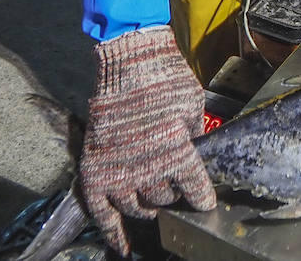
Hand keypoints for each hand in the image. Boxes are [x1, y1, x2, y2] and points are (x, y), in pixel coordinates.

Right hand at [79, 27, 216, 255]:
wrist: (127, 59)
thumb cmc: (165, 77)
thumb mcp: (193, 105)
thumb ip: (195, 134)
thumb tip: (198, 154)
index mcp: (177, 150)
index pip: (195, 189)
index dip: (202, 199)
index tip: (205, 204)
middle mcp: (148, 166)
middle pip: (165, 199)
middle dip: (174, 195)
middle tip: (176, 188)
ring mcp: (118, 169)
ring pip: (138, 208)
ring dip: (149, 207)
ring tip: (154, 203)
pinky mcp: (95, 168)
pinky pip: (101, 211)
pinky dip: (111, 231)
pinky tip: (121, 246)